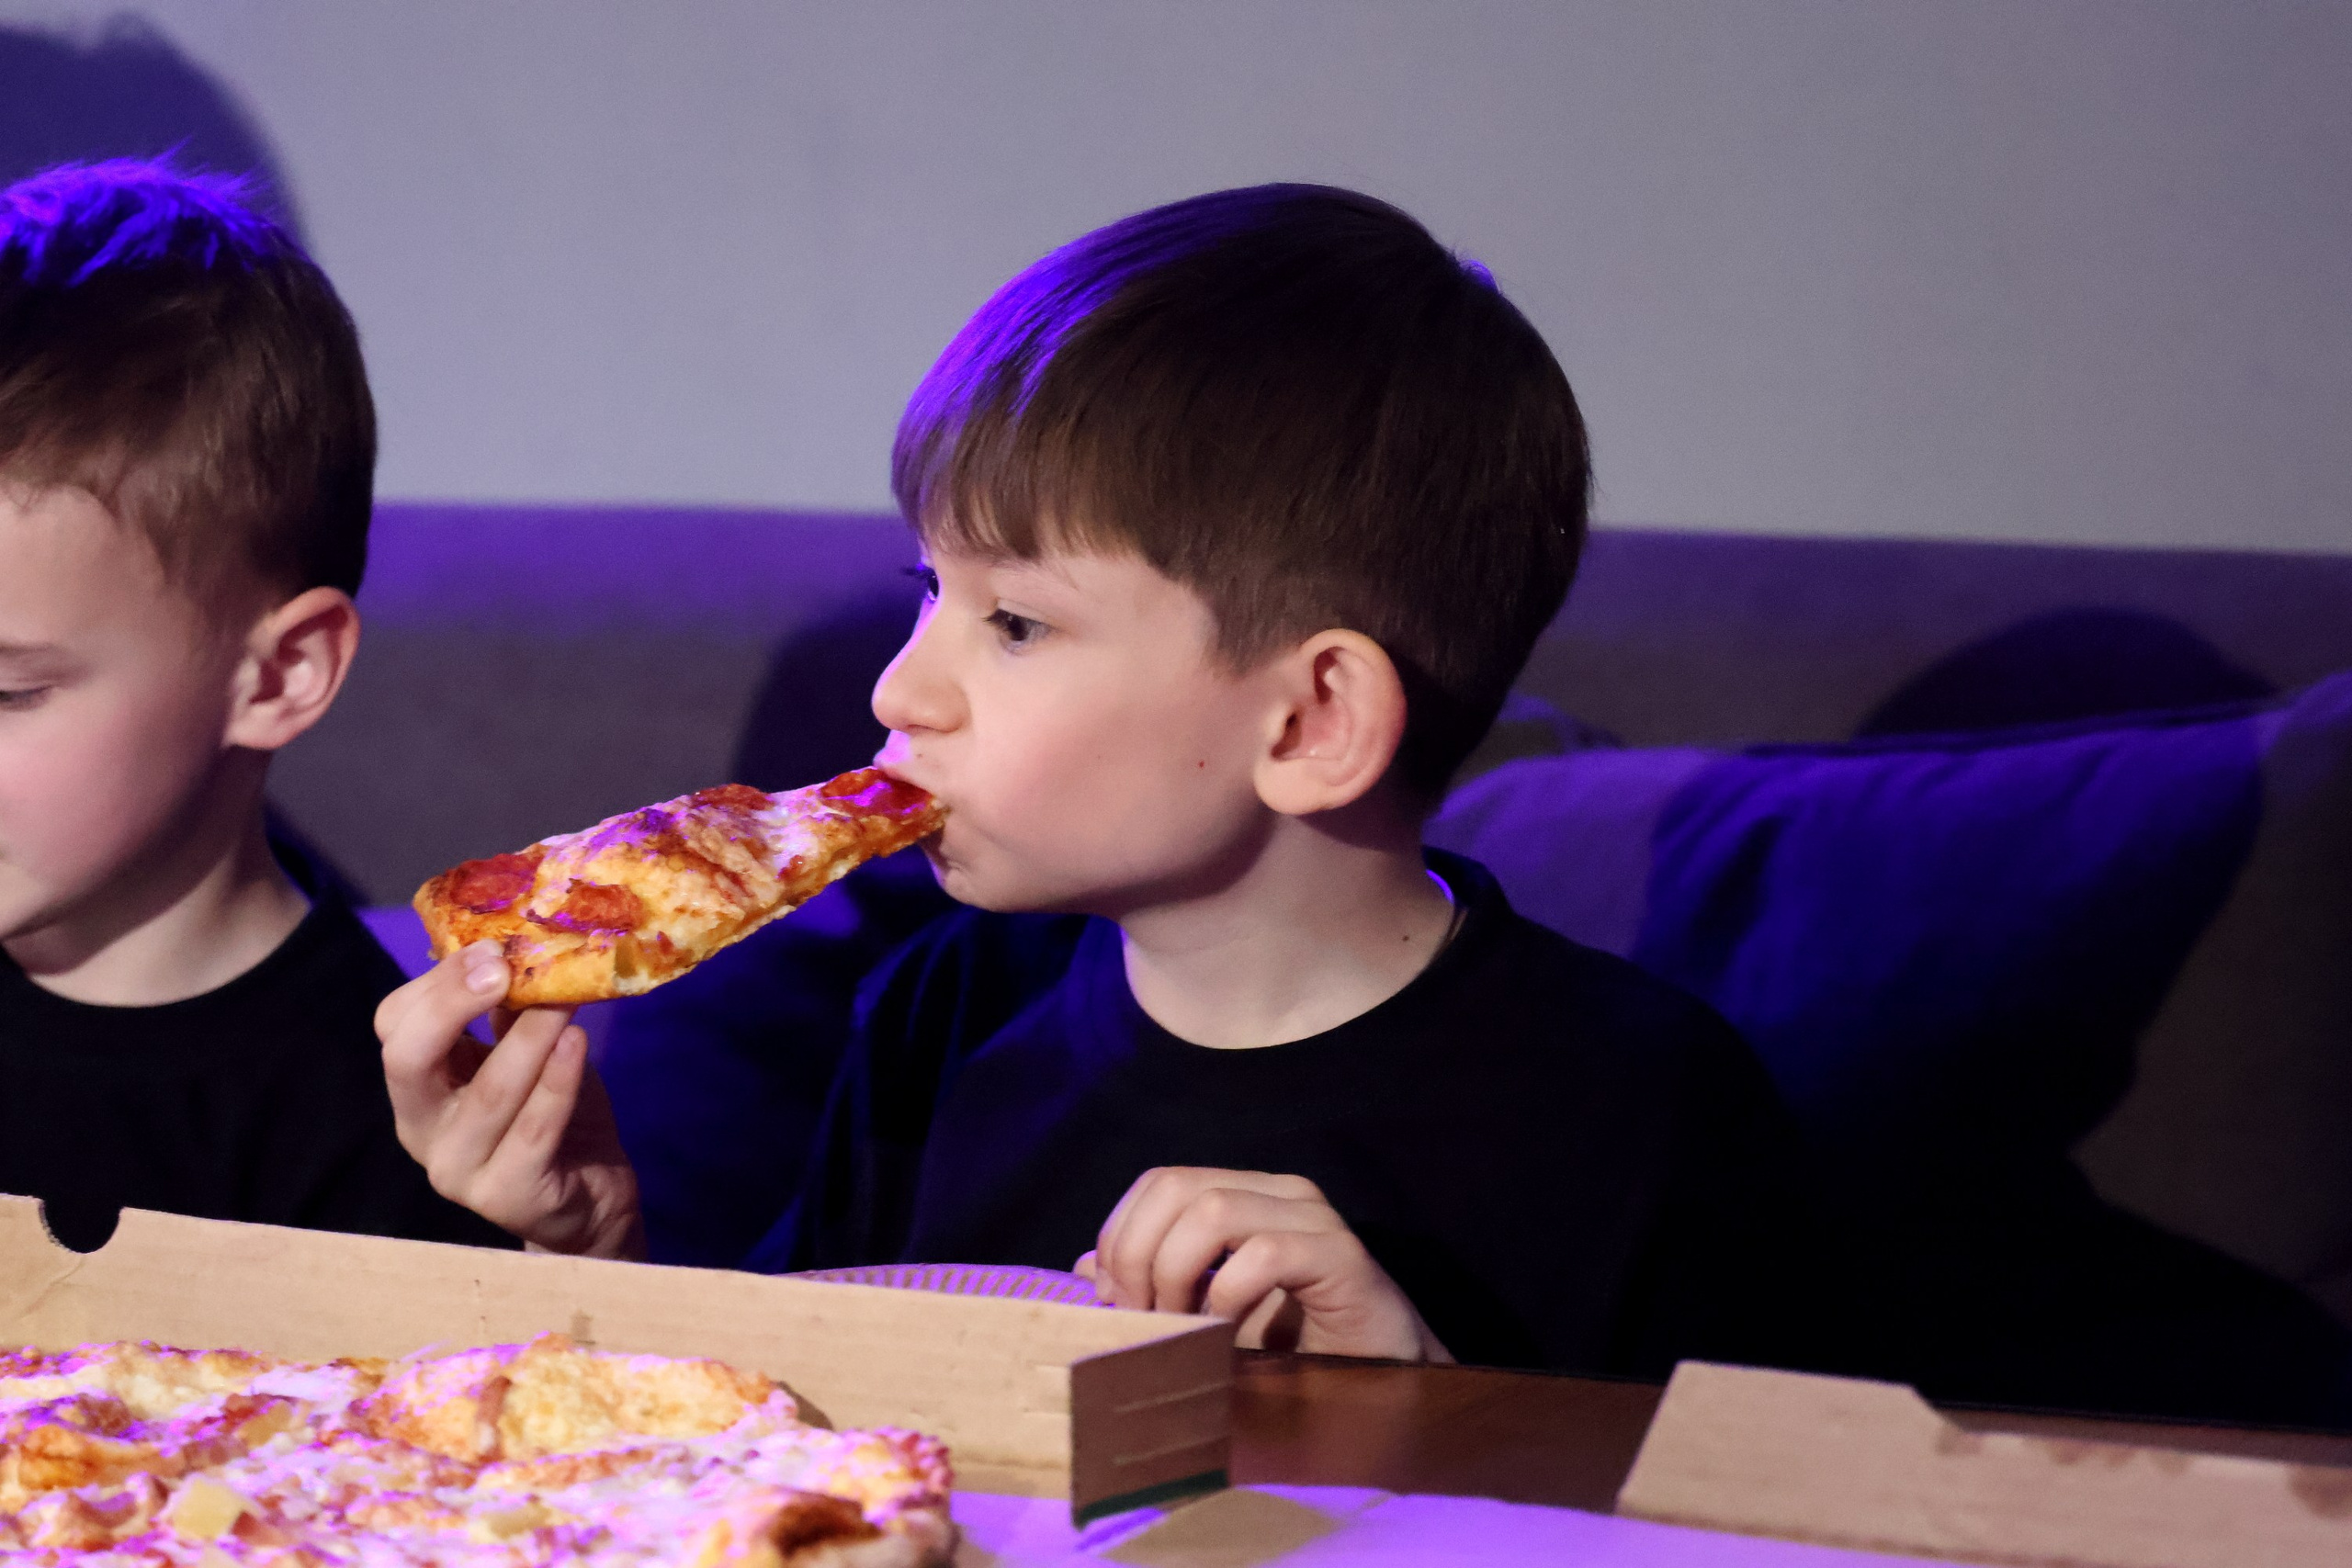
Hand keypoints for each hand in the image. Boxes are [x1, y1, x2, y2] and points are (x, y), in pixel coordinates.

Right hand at [376, 940, 643, 1258]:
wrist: (591, 1199)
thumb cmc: (553, 1114)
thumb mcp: (524, 1053)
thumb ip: (511, 1008)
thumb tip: (520, 937)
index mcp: (417, 1087)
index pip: (394, 1025)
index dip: (437, 982)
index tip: (493, 947)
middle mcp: (422, 1129)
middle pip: (407, 1058)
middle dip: (452, 1003)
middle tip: (505, 966)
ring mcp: (458, 1171)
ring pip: (486, 1093)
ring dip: (528, 1038)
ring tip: (565, 997)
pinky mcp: (507, 1198)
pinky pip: (533, 1133)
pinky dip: (557, 1084)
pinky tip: (577, 1044)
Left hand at [1076, 1167, 1451, 1362]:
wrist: (1384, 1382)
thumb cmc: (1293, 1348)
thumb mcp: (1205, 1316)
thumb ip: (1151, 1286)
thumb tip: (1084, 1269)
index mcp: (1245, 1193)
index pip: (1159, 1182)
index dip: (1121, 1236)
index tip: (1113, 1300)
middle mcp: (1278, 1191)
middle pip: (1176, 1186)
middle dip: (1139, 1255)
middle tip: (1141, 1317)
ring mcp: (1313, 1218)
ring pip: (1213, 1209)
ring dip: (1177, 1275)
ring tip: (1182, 1328)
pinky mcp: (1341, 1256)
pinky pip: (1264, 1254)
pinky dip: (1227, 1298)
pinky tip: (1225, 1338)